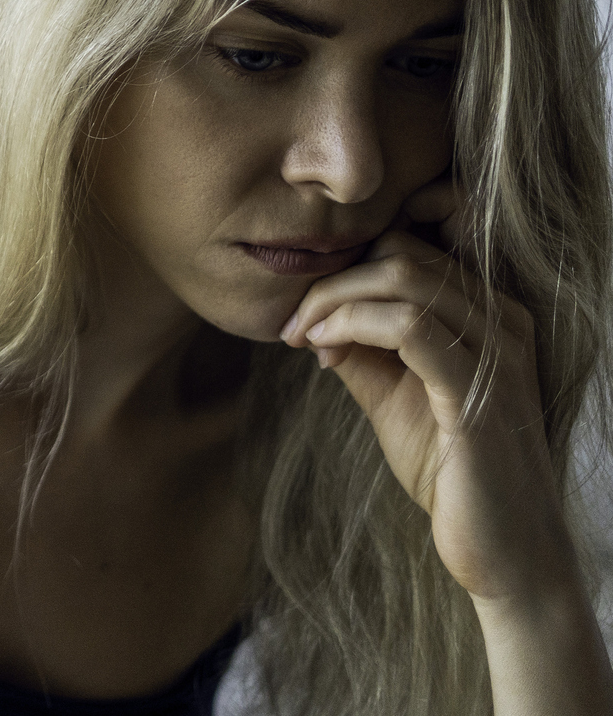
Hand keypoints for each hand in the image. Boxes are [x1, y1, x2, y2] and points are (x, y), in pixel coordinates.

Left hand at [279, 180, 573, 605]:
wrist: (500, 549)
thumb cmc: (449, 471)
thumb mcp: (391, 396)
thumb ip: (360, 351)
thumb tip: (312, 319)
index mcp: (488, 315)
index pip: (411, 247)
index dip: (348, 266)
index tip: (306, 309)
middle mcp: (504, 321)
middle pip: (402, 254)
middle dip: (332, 280)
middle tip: (293, 323)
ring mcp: (499, 354)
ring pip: (404, 277)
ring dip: (334, 300)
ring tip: (302, 335)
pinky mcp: (480, 392)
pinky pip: (412, 326)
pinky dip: (352, 325)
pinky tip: (322, 349)